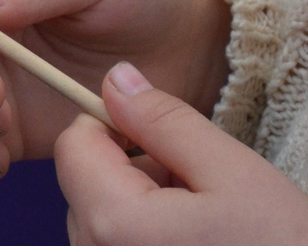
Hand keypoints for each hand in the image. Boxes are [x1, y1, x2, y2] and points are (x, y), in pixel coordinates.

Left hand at [55, 61, 307, 245]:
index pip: (73, 145)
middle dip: (132, 165)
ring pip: (99, 214)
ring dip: (141, 200)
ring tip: (203, 213)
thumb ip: (165, 121)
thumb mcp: (233, 172)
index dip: (111, 122)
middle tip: (196, 180)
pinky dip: (145, 231)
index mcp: (115, 222)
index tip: (158, 127)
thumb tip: (117, 79)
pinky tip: (197, 239)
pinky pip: (114, 245)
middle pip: (83, 181)